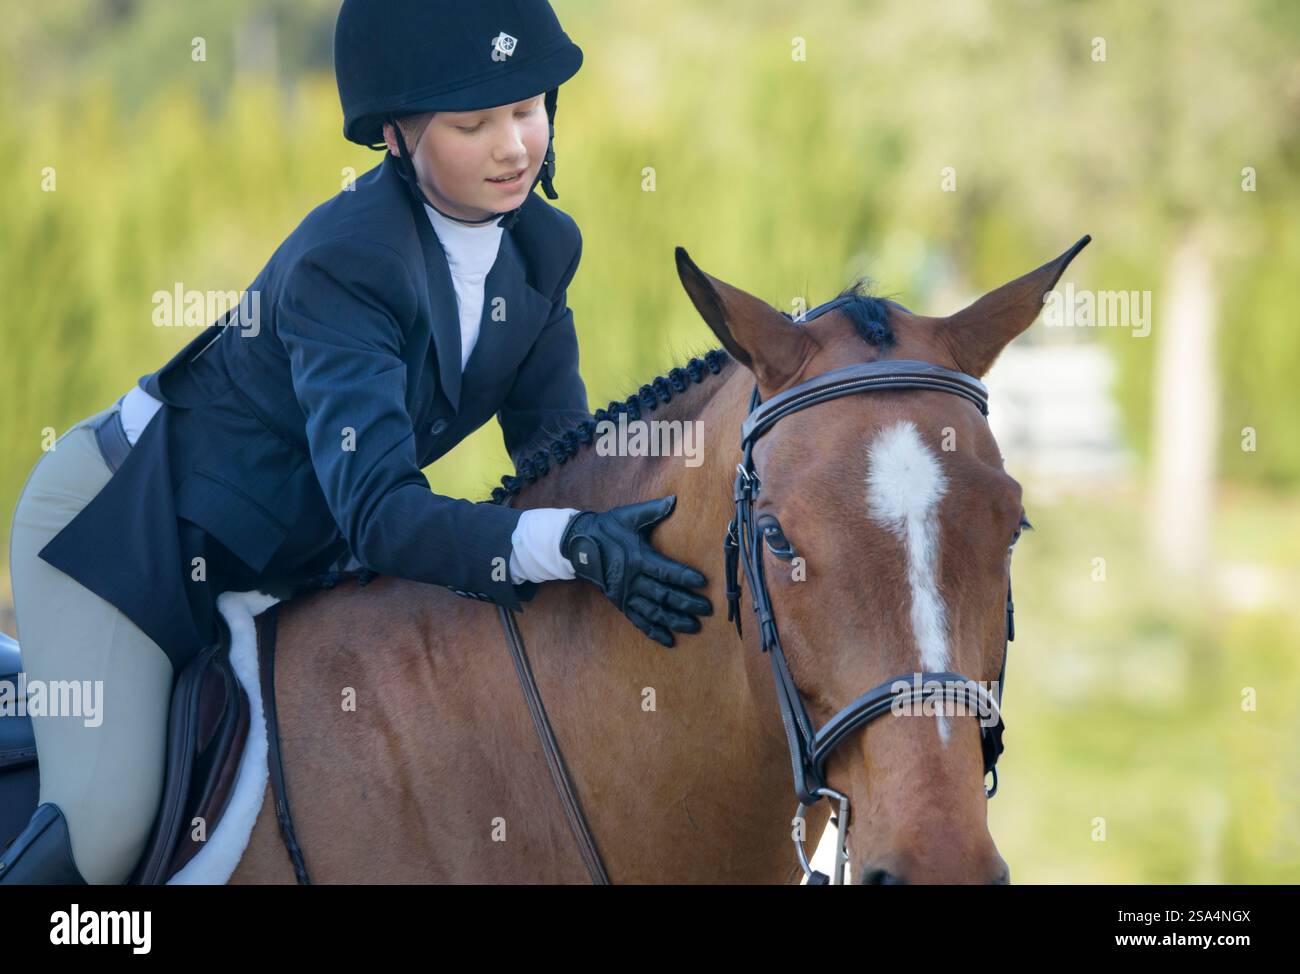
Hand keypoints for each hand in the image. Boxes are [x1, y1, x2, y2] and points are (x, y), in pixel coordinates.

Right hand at [560, 494, 711, 646]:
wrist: (579, 545)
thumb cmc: (608, 528)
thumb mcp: (629, 515)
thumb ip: (653, 510)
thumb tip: (675, 500)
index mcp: (638, 557)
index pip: (665, 570)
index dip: (684, 577)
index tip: (703, 583)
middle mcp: (632, 579)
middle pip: (663, 595)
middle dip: (686, 603)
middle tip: (707, 609)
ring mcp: (626, 593)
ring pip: (653, 612)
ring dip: (674, 621)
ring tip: (694, 627)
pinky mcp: (620, 602)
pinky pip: (638, 620)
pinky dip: (653, 632)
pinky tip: (669, 640)